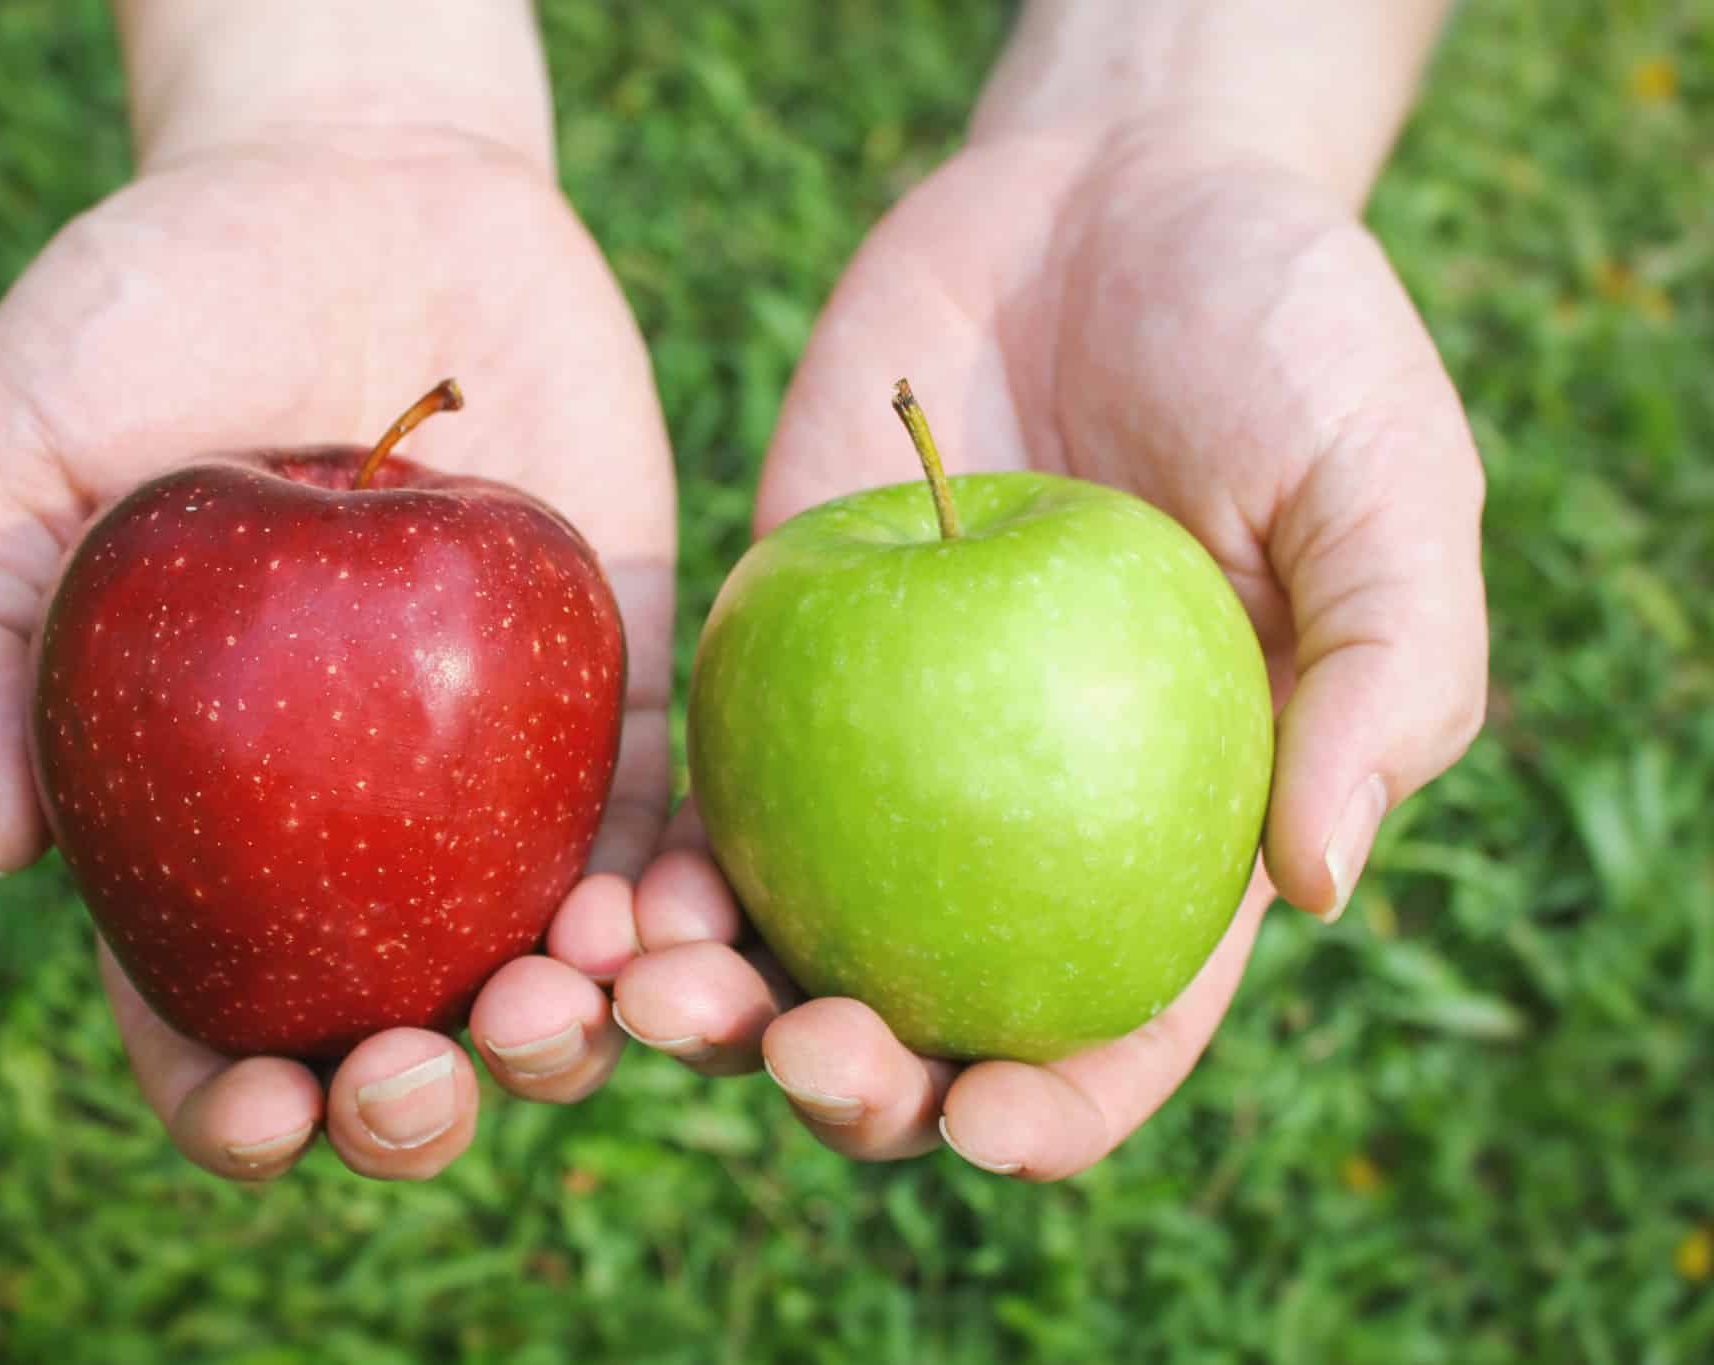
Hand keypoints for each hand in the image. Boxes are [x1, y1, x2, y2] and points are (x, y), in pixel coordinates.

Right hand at [0, 125, 675, 1180]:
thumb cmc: (162, 299)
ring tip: (563, 1007)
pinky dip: (669, 903)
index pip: (205, 1006)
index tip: (267, 1111)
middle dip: (413, 1102)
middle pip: (392, 1024)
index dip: (232, 1100)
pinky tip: (660, 922)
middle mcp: (351, 820)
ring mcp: (493, 769)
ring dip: (564, 1035)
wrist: (368, 188)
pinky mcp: (614, 693)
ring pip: (545, 966)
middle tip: (423, 1074)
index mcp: (194, 806)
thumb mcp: (10, 432)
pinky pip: (657, 830)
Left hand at [601, 116, 1485, 1177]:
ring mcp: (886, 750)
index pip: (1119, 1024)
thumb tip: (1319, 889)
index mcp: (1175, 832)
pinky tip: (600, 892)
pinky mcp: (779, 658)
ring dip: (711, 999)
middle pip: (924, 1011)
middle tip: (796, 1054)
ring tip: (648, 996)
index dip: (1055, 1109)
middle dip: (853, 1082)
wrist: (1108, 190)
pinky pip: (704, 791)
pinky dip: (653, 860)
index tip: (982, 1127)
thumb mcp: (1389, 480)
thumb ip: (1391, 677)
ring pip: (785, 931)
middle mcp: (1017, 822)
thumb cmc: (1287, 330)